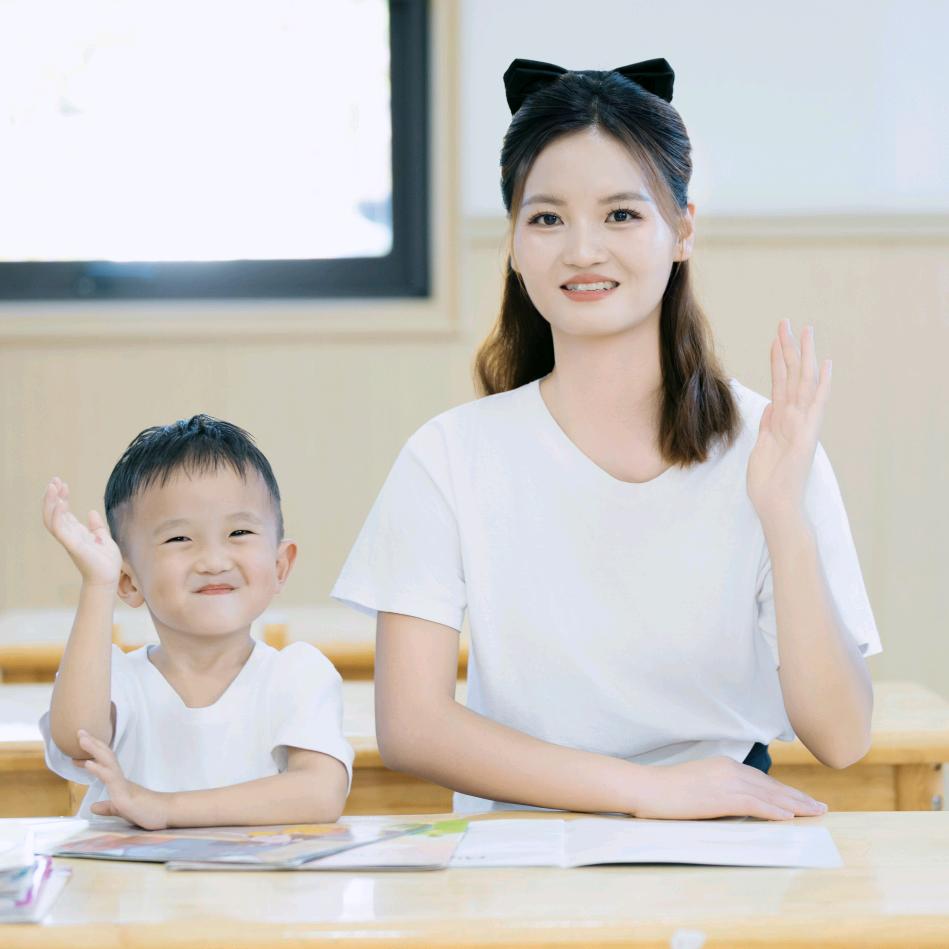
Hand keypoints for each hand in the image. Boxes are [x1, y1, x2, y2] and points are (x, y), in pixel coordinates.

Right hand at [43, 477, 122, 587]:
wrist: (108, 579)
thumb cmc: (106, 562)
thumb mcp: (103, 539)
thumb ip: (96, 527)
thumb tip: (92, 512)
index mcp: (76, 533)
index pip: (64, 513)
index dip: (61, 498)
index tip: (62, 484)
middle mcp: (70, 535)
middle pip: (54, 513)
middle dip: (52, 496)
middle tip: (54, 480)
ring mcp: (69, 540)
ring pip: (52, 519)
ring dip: (51, 502)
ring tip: (53, 486)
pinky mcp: (73, 545)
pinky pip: (60, 529)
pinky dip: (58, 515)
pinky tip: (61, 502)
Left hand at [75, 730, 170, 829]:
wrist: (166, 814)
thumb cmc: (148, 811)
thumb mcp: (122, 810)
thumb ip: (108, 807)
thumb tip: (93, 807)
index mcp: (120, 783)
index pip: (105, 764)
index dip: (92, 757)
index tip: (77, 754)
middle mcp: (121, 778)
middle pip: (106, 756)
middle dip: (92, 744)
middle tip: (79, 732)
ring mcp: (123, 783)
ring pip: (108, 761)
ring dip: (94, 749)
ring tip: (82, 739)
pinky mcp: (124, 792)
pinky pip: (110, 777)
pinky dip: (99, 768)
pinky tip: (88, 763)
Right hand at [632, 756, 827, 819]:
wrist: (648, 787)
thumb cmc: (666, 791)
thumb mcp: (698, 785)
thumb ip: (720, 791)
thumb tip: (738, 806)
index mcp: (724, 765)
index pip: (762, 780)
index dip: (785, 791)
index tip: (802, 800)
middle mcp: (729, 769)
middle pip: (771, 786)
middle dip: (798, 797)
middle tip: (820, 807)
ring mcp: (726, 782)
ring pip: (769, 794)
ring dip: (795, 805)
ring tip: (814, 814)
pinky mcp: (722, 796)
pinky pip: (755, 804)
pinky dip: (774, 810)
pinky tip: (789, 817)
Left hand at [747, 321, 831, 526]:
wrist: (776, 505)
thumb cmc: (768, 483)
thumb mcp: (761, 448)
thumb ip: (767, 427)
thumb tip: (769, 407)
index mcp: (782, 421)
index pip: (781, 383)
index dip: (778, 360)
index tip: (776, 337)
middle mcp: (795, 419)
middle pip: (793, 376)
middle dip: (790, 348)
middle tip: (787, 321)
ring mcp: (802, 425)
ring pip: (802, 383)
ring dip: (802, 356)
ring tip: (802, 330)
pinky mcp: (806, 435)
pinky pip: (815, 405)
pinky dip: (820, 385)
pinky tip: (825, 365)